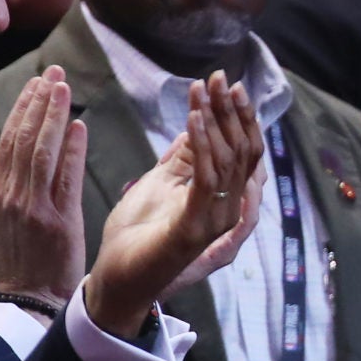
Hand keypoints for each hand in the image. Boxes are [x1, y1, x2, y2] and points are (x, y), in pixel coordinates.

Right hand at [0, 66, 87, 308]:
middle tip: (53, 71)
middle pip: (24, 139)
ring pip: (43, 152)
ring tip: (63, 87)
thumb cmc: (10, 261)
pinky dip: (72, 150)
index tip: (34, 82)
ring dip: (53, 117)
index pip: (7, 141)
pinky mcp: (60, 221)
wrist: (28, 301)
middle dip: (38, 102)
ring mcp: (36, 207)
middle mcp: (12, 196)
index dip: (22, 109)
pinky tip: (79, 126)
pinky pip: (66, 178)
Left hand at [84, 72, 263, 335]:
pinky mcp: (196, 228)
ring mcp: (217, 222)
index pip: (245, 151)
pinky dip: (201, 145)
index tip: (225, 83)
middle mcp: (231, 212)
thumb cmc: (137, 237)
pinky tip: (191, 119)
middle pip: (245, 151)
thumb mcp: (161, 185)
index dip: (240, 116)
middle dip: (233, 110)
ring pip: (231, 160)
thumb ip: (184, 158)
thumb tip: (198, 120)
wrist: (115, 282)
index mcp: (225, 201)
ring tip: (204, 90)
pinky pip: (207, 179)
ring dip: (217, 119)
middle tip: (220, 78)